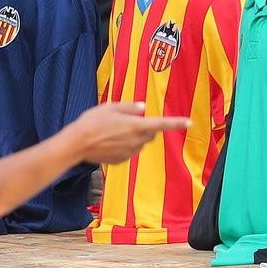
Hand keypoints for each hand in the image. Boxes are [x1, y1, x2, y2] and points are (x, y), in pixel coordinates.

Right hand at [65, 102, 190, 165]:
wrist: (77, 144)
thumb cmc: (92, 122)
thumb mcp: (110, 106)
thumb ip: (129, 107)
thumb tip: (142, 108)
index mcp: (136, 126)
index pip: (162, 124)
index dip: (176, 122)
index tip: (189, 122)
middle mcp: (136, 141)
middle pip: (150, 133)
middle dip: (145, 127)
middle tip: (126, 120)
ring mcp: (129, 153)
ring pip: (139, 143)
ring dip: (133, 136)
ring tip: (111, 131)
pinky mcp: (122, 160)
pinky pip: (128, 151)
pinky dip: (123, 146)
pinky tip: (108, 142)